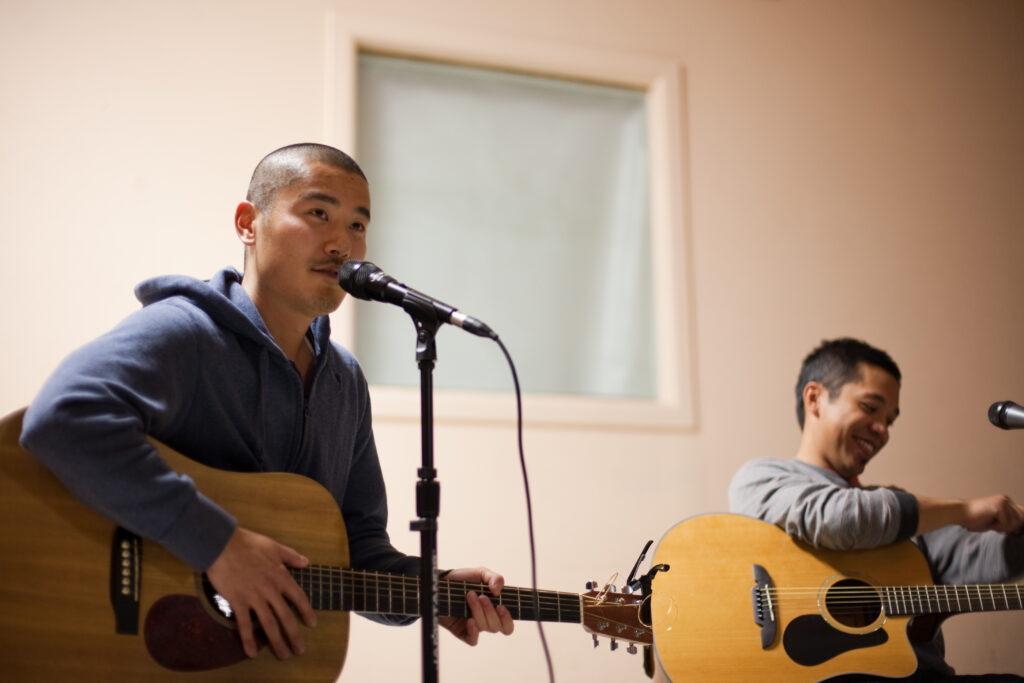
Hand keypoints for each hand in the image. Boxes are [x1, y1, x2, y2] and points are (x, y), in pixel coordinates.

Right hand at [205, 526, 316, 658]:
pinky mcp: (238, 601)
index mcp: (281, 576)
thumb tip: (306, 563)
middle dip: (294, 635)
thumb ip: (291, 556)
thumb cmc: (248, 543)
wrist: (222, 545)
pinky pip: (244, 625)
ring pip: (269, 624)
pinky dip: (248, 640)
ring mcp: (254, 597)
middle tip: (300, 650)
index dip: (306, 612)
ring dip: (277, 641)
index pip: (299, 597)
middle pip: (286, 616)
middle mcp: (270, 589)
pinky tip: (252, 653)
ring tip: (283, 655)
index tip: (312, 624)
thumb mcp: (274, 546)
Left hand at [438, 567, 513, 644]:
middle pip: (496, 626)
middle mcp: (486, 620)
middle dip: (490, 611)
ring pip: (484, 628)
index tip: (501, 606)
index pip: (507, 624)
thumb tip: (498, 592)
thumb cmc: (464, 579)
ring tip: (469, 596)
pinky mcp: (462, 632)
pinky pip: (472, 640)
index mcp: (494, 609)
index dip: (507, 619)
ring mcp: (474, 627)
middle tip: (481, 596)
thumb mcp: (481, 573)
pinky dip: (473, 631)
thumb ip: (495, 578)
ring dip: (478, 611)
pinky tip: (469, 620)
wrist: (442, 582)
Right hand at [962, 494, 1023, 533]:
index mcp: (1005, 501)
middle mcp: (1006, 499)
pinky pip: (1005, 523)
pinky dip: (997, 527)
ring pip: (1014, 523)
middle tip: (996, 526)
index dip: (1016, 525)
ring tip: (991, 523)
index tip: (1007, 529)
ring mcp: (1003, 501)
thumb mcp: (996, 520)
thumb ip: (1008, 521)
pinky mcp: (999, 506)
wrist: (960, 513)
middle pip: (1020, 520)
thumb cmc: (974, 519)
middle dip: (1010, 527)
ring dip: (1003, 527)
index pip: (1022, 515)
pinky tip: (988, 522)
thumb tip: (1020, 529)